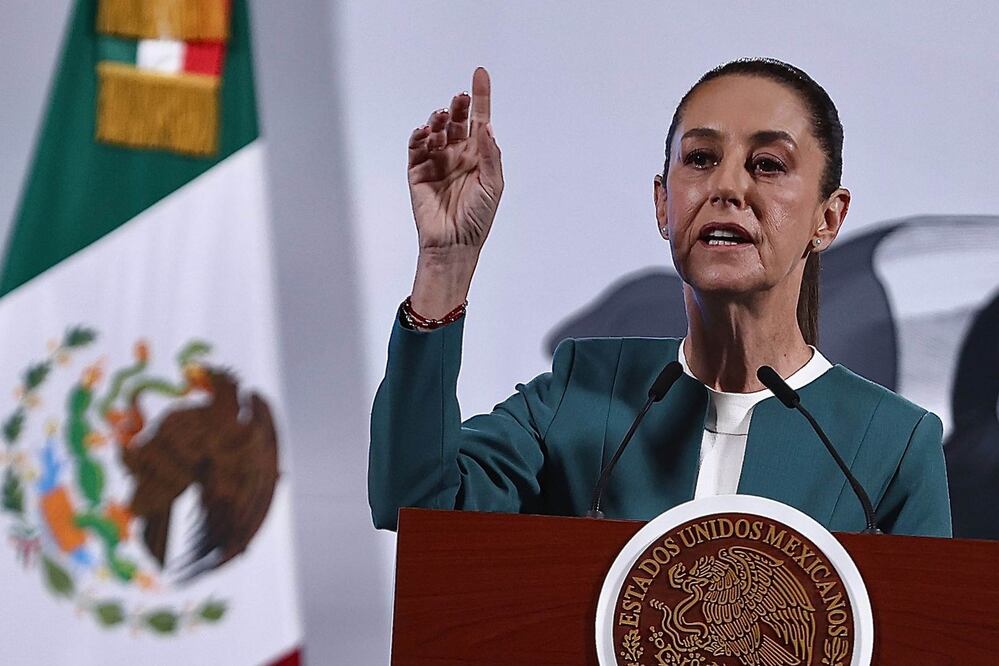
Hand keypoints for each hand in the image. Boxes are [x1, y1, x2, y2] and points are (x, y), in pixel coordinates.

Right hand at [408, 67, 503, 254]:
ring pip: (436, 132)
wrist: (454, 244)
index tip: (479, 75)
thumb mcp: (493, 185)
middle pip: (457, 122)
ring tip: (442, 118)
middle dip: (458, 107)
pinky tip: (424, 132)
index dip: (480, 97)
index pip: (480, 121)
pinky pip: (417, 149)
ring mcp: (437, 162)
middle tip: (459, 98)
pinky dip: (419, 137)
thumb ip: (489, 155)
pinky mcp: (418, 173)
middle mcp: (458, 155)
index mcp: (478, 156)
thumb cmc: (477, 218)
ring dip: (438, 121)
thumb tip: (487, 127)